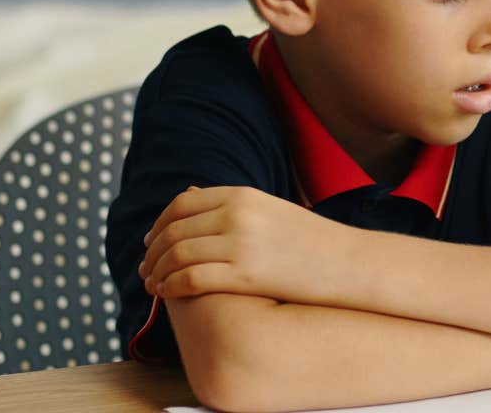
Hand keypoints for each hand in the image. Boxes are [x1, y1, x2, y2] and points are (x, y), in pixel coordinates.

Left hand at [139, 185, 359, 305]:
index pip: (181, 205)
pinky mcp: (245, 275)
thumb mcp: (268, 209)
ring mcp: (241, 245)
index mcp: (242, 195)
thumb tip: (190, 196)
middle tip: (144, 269)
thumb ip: (230, 203)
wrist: (346, 262)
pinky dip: (170, 287)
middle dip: (152, 252)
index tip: (150, 242)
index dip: (159, 225)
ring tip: (152, 286)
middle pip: (174, 231)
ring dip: (157, 273)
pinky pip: (191, 279)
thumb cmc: (309, 240)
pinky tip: (167, 295)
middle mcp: (237, 215)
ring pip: (177, 256)